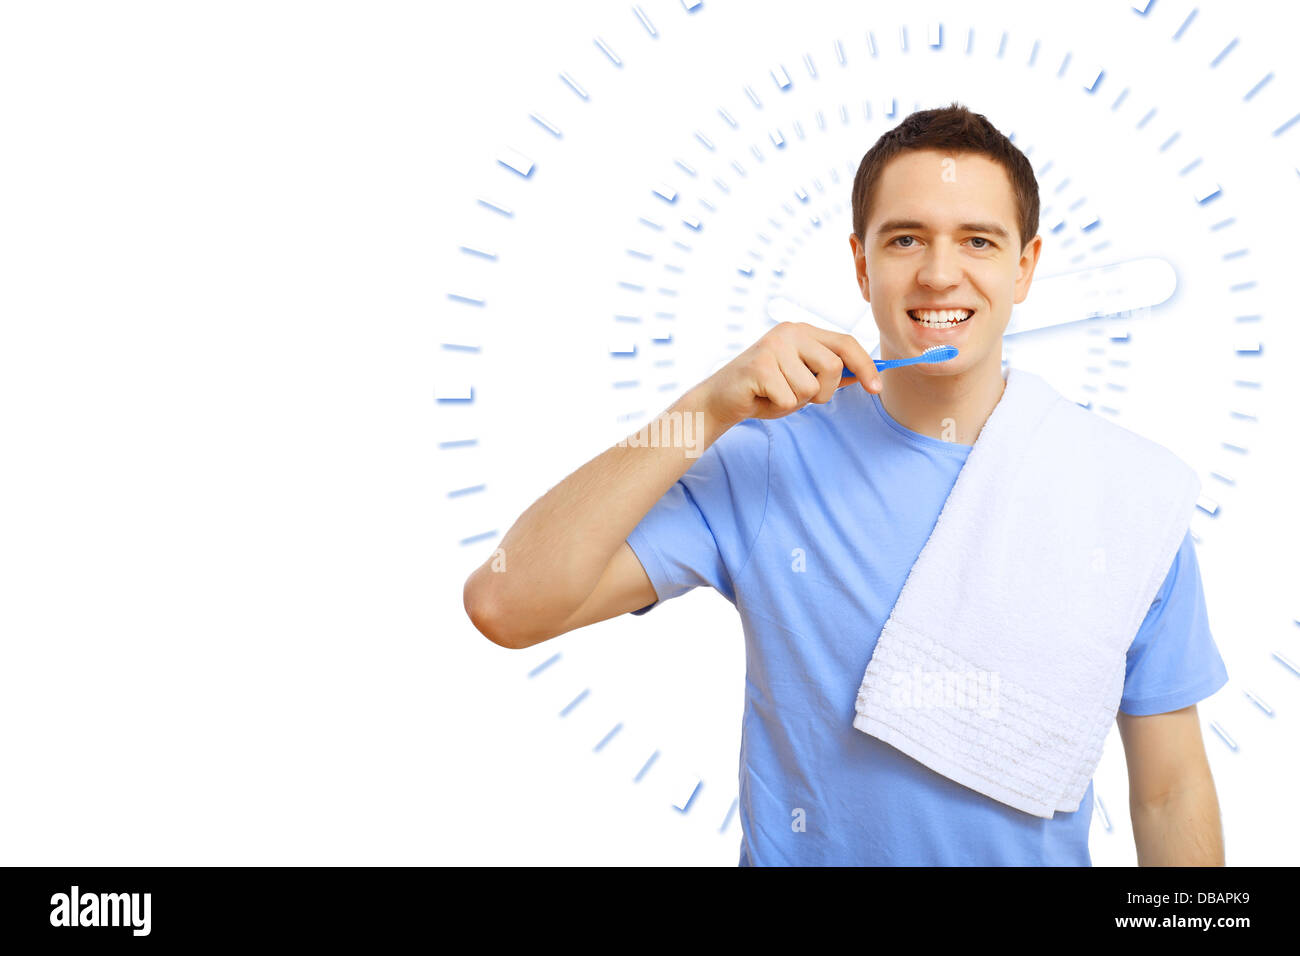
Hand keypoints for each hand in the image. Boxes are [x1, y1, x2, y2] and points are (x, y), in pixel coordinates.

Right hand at [696, 322, 879, 428]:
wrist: (720, 399)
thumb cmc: (764, 391)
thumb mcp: (802, 380)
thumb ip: (830, 374)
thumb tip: (866, 376)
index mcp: (802, 331)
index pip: (845, 343)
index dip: (865, 366)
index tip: (876, 389)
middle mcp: (789, 332)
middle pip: (833, 367)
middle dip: (823, 392)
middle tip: (799, 396)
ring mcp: (773, 347)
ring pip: (811, 387)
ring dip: (797, 402)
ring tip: (775, 395)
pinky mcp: (760, 366)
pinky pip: (789, 399)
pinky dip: (778, 407)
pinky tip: (762, 398)